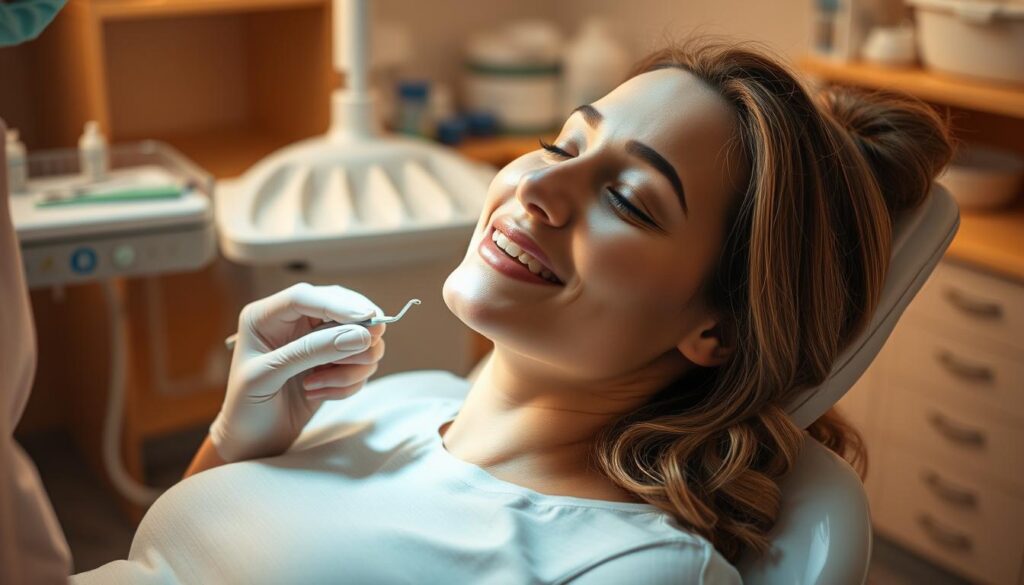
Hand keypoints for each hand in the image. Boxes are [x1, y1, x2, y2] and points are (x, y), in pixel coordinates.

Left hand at [209, 283, 386, 462]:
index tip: (366, 317)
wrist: (252, 441)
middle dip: (357, 332)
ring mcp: (315, 342)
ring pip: (359, 337)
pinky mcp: (332, 362)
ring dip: (350, 366)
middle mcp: (293, 322)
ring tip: (317, 387)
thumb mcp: (270, 375)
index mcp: (265, 316)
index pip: (306, 297)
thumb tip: (360, 335)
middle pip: (342, 308)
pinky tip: (318, 394)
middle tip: (368, 348)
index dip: (338, 304)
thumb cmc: (247, 407)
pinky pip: (360, 362)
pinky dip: (348, 381)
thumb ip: (311, 351)